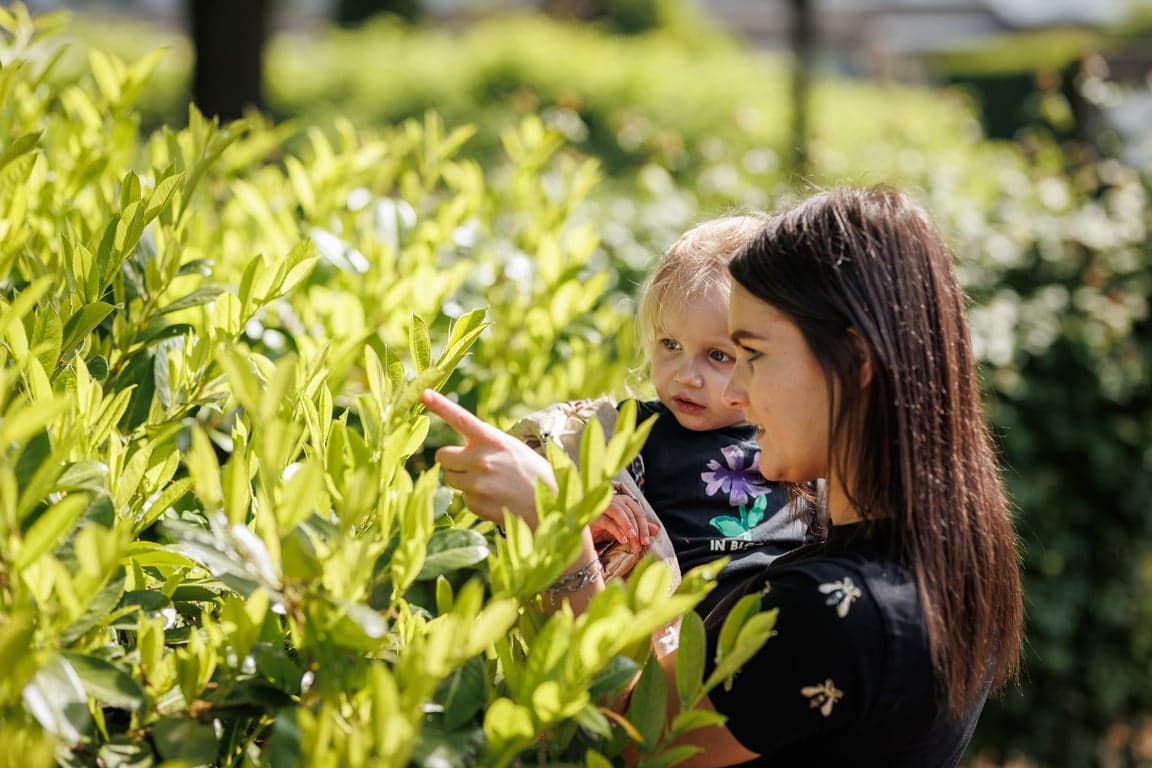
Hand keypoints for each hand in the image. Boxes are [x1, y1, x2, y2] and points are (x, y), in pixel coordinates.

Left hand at [421, 389, 555, 528]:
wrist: (549, 505)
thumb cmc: (532, 473)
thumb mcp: (512, 448)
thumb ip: (486, 445)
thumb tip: (459, 451)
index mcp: (492, 440)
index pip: (460, 418)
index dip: (440, 405)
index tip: (423, 392)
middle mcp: (480, 460)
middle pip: (442, 455)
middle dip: (451, 459)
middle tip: (468, 463)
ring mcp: (475, 483)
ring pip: (450, 478)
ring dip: (463, 479)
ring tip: (489, 482)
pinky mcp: (474, 504)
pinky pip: (463, 497)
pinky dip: (475, 498)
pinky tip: (495, 498)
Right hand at [591, 491, 658, 551]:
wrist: (583, 532)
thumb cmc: (604, 528)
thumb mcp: (624, 529)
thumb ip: (640, 528)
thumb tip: (656, 530)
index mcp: (623, 502)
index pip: (638, 512)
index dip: (645, 526)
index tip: (647, 541)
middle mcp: (614, 500)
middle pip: (630, 512)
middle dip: (637, 529)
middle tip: (640, 544)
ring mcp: (602, 506)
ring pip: (619, 512)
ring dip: (628, 526)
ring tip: (633, 540)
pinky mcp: (592, 515)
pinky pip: (606, 520)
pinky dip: (616, 529)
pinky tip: (622, 539)